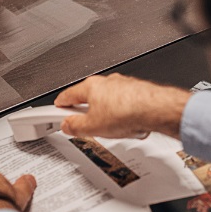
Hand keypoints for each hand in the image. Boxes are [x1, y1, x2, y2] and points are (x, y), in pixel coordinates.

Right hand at [54, 74, 189, 138]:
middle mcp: (107, 82)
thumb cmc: (127, 111)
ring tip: (115, 129)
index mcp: (91, 86)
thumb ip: (75, 126)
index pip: (67, 95)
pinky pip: (124, 107)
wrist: (156, 109)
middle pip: (88, 100)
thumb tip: (67, 125)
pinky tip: (128, 126)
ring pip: (108, 104)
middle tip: (88, 128)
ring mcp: (123, 86)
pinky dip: (124, 117)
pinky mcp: (137, 93)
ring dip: (108, 117)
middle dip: (87, 115)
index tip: (54, 112)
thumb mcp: (92, 127)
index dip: (59, 106)